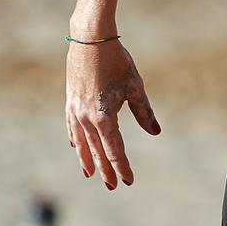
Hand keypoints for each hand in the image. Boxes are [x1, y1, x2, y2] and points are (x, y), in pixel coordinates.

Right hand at [64, 40, 159, 188]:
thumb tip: (156, 132)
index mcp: (104, 117)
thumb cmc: (117, 60)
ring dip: (87, 159)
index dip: (122, 166)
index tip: (128, 181)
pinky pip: (72, 127)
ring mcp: (75, 110)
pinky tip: (76, 147)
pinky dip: (75, 140)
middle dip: (105, 169)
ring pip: (82, 142)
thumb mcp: (135, 87)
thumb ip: (144, 112)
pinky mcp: (70, 101)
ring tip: (90, 174)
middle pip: (98, 150)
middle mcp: (87, 118)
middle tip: (112, 187)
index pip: (115, 149)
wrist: (90, 38)